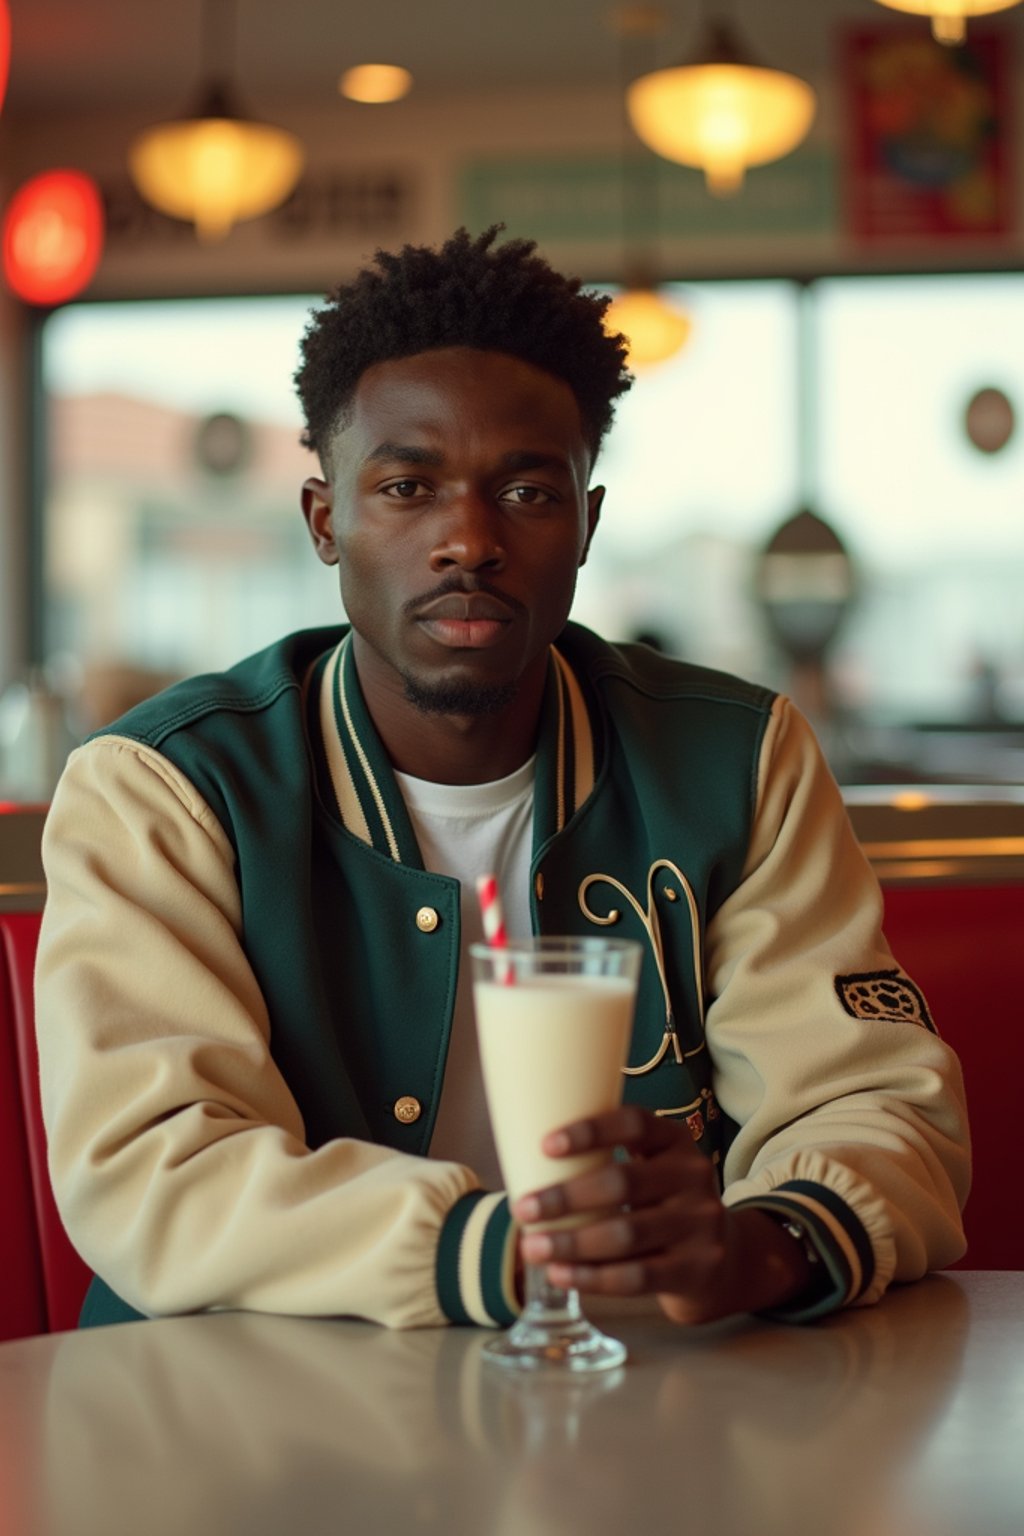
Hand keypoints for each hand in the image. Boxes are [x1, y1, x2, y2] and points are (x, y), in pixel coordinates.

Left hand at [510, 1105, 813, 1324]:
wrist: (723, 1259)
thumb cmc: (663, 1206)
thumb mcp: (651, 1170)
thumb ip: (607, 1161)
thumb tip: (526, 1163)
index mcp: (676, 1141)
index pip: (635, 1123)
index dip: (591, 1132)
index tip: (545, 1146)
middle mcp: (693, 1176)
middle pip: (624, 1182)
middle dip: (566, 1197)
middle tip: (522, 1209)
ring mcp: (700, 1224)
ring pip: (626, 1233)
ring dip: (572, 1242)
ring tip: (532, 1248)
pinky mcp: (697, 1269)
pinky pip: (637, 1276)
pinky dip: (593, 1277)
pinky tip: (561, 1274)